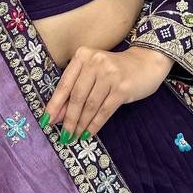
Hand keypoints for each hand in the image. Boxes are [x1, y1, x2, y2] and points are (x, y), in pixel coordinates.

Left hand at [42, 45, 173, 141]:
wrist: (146, 62)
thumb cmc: (114, 69)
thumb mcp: (93, 73)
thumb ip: (75, 89)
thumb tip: (57, 115)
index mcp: (83, 55)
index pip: (65, 83)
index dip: (54, 104)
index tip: (46, 120)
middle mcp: (95, 62)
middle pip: (77, 96)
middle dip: (68, 119)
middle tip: (63, 135)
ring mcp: (110, 74)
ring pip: (90, 105)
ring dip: (81, 124)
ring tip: (74, 136)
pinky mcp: (122, 88)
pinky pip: (104, 111)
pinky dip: (94, 125)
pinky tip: (88, 134)